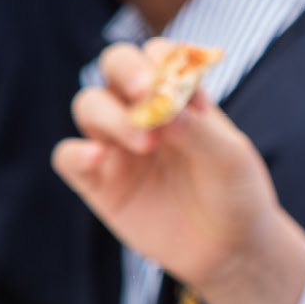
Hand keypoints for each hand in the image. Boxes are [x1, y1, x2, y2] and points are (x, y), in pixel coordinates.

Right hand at [50, 41, 304, 303]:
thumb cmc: (235, 192)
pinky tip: (97, 158)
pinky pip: (68, 157)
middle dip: (125, 69)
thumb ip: (200, 130)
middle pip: (113, 66)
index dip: (161, 59)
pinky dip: (75, 153)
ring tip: (145, 143)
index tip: (177, 83)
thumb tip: (166, 107)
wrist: (230, 249)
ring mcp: (117, 145)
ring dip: (111, 116)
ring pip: (89, 106)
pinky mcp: (98, 182)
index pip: (157, 54)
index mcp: (177, 94)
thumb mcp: (230, 159)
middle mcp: (141, 111)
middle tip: (144, 91)